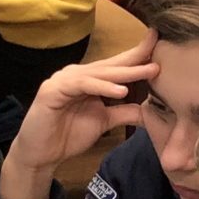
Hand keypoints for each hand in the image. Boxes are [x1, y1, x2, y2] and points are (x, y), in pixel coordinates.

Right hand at [0, 35, 157, 198]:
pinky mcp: (53, 91)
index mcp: (89, 79)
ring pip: (99, 73)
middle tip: (158, 44)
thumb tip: (150, 110)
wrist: (40, 154)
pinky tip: (121, 91)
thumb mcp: (103, 121)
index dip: (137, 55)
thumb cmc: (67, 135)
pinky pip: (81, 85)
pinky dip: (101, 87)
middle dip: (136, 56)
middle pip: (111, 65)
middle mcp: (77, 75)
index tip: (159, 43)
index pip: (116, 65)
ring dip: (125, 72)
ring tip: (148, 70)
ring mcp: (64, 80)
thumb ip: (123, 112)